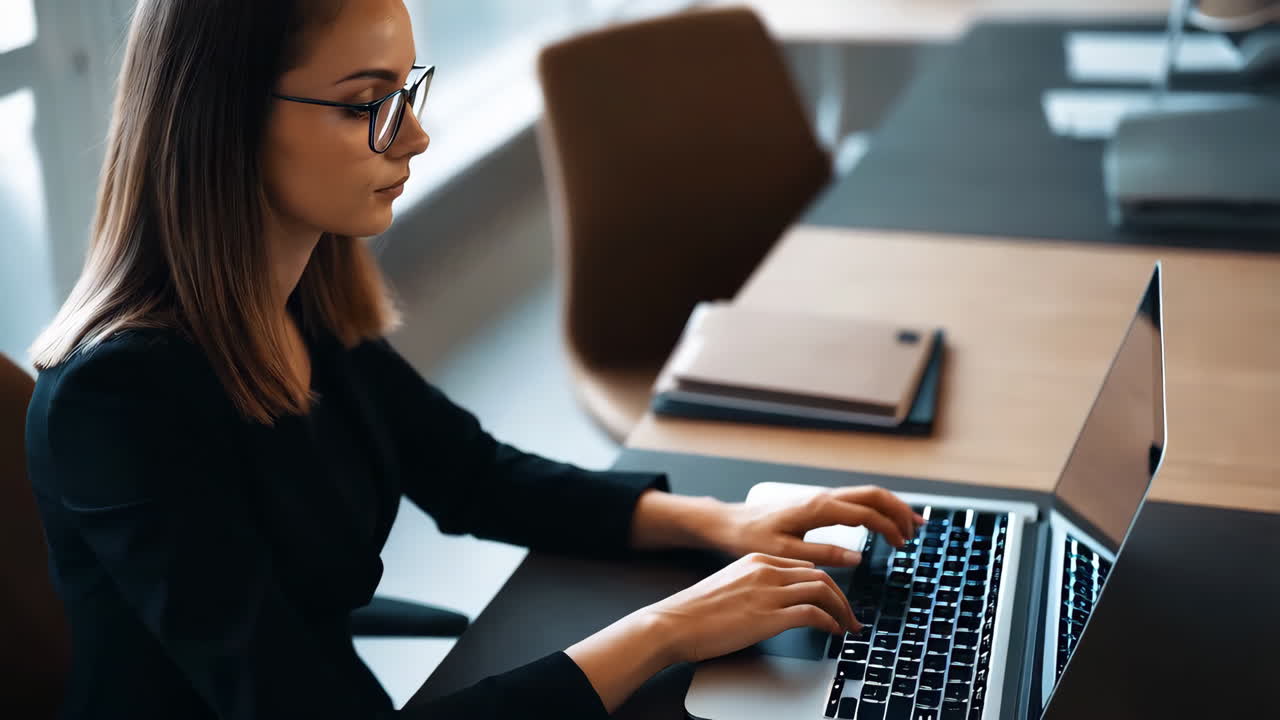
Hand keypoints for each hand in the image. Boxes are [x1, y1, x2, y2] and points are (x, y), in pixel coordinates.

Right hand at [646, 552, 861, 663]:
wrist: (673, 623)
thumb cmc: (696, 612)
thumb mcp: (730, 586)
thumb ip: (755, 587)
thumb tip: (776, 604)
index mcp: (757, 560)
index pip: (804, 565)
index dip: (827, 584)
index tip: (834, 600)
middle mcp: (766, 570)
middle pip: (820, 575)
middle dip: (842, 598)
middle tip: (851, 616)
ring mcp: (768, 591)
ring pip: (823, 590)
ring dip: (842, 611)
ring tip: (848, 627)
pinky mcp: (768, 615)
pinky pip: (812, 613)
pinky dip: (829, 622)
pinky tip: (832, 632)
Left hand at [706, 486, 925, 565]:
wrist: (730, 522)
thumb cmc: (751, 537)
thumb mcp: (785, 552)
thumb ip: (822, 555)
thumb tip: (857, 557)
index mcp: (818, 508)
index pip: (866, 513)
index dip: (889, 527)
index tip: (903, 545)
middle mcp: (823, 498)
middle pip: (873, 495)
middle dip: (900, 510)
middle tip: (917, 531)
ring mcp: (822, 498)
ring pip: (866, 495)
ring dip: (891, 507)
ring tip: (910, 526)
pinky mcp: (818, 504)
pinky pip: (855, 501)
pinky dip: (877, 508)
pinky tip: (884, 522)